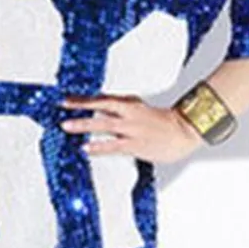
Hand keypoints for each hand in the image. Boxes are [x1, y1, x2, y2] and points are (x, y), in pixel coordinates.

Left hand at [59, 92, 202, 164]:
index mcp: (130, 104)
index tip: (66, 99)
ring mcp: (131, 129)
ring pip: (103, 124)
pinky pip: (113, 146)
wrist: (186, 130)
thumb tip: (105, 112)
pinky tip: (86, 148)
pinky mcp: (136, 144)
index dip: (83, 99)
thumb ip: (123, 110)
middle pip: (100, 106)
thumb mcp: (140, 110)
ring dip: (83, 125)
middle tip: (62, 107)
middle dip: (79, 106)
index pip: (102, 99)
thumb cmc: (164, 122)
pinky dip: (98, 146)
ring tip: (66, 126)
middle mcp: (129, 113)